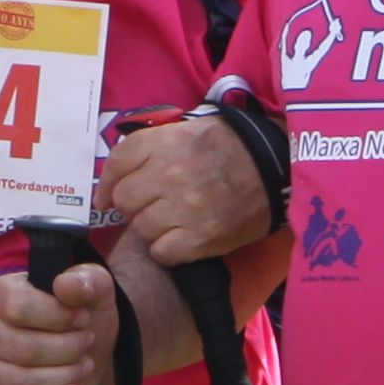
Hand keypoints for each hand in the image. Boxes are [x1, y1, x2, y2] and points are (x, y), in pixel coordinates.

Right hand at [0, 264, 118, 384]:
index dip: (58, 316)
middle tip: (86, 342)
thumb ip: (87, 280)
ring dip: (63, 376)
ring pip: (20, 382)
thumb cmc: (82, 312)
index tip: (83, 317)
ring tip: (83, 365)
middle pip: (21, 349)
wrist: (88, 346)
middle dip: (66, 349)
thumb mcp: (95, 288)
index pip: (16, 307)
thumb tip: (66, 285)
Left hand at [100, 111, 269, 267]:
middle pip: (124, 201)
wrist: (277, 166)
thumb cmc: (228, 147)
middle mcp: (171, 174)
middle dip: (135, 205)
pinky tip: (185, 236)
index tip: (112, 195)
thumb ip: (146, 151)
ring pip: (141, 229)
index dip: (110, 184)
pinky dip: (169, 249)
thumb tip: (107, 188)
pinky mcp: (202, 237)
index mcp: (165, 143)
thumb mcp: (184, 132)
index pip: (117, 165)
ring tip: (175, 218)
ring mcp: (186, 207)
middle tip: (156, 203)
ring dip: (153, 227)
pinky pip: (162, 252)